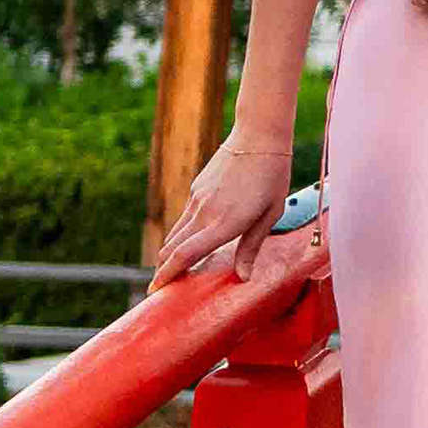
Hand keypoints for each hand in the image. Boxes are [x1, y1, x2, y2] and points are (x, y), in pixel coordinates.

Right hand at [153, 134, 295, 286]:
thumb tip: (243, 277)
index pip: (186, 254)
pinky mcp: (196, 189)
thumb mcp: (271, 214)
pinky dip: (181, 235)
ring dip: (169, 254)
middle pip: (172, 248)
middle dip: (163, 270)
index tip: (155, 291)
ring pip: (175, 234)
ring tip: (170, 271)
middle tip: (160, 289)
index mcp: (226, 223)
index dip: (168, 275)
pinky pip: (184, 218)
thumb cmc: (272, 177)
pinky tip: (189, 242)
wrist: (258, 136)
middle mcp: (206, 213)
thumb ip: (252, 247)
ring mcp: (198, 199)